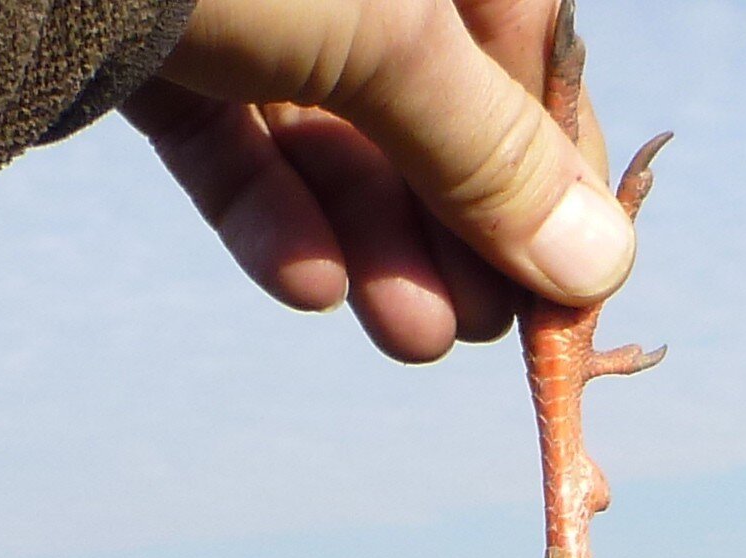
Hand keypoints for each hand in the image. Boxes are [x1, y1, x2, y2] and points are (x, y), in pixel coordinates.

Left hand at [132, 0, 637, 362]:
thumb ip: (489, 154)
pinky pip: (224, 131)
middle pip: (426, 96)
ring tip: (412, 336)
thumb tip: (599, 265)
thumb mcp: (393, 39)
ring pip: (327, 126)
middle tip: (486, 333)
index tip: (575, 285)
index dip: (555, 168)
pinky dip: (269, 207)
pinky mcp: (146, 32)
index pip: (527, 47)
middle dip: (457, 222)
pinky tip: (310, 283)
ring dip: (377, 236)